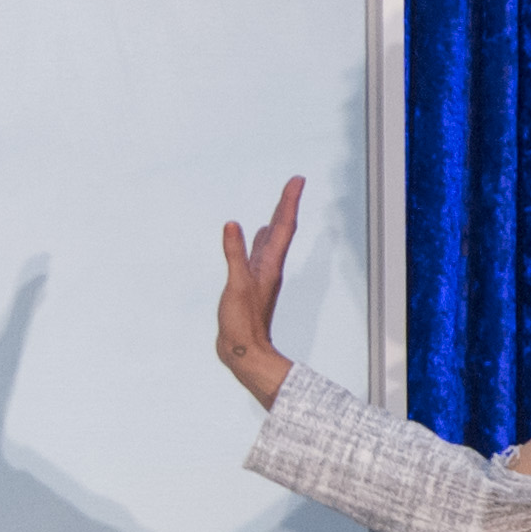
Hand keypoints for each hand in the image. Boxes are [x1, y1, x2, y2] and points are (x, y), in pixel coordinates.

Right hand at [0, 264, 45, 482]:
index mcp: (2, 361)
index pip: (16, 322)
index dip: (26, 298)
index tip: (40, 274)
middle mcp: (9, 362)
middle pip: (23, 323)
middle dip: (31, 298)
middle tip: (44, 272)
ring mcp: (7, 371)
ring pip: (20, 333)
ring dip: (27, 311)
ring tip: (36, 292)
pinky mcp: (1, 379)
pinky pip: (12, 344)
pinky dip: (17, 329)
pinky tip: (15, 329)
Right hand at [215, 177, 301, 407]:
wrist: (244, 351)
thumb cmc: (242, 322)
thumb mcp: (236, 285)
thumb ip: (235, 254)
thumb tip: (233, 224)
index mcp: (269, 265)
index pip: (282, 227)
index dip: (289, 202)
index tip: (297, 180)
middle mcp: (269, 268)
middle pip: (280, 231)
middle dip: (286, 206)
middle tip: (294, 184)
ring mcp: (260, 277)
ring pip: (270, 242)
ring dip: (274, 222)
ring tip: (278, 206)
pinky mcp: (250, 286)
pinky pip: (257, 255)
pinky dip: (257, 241)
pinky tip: (254, 237)